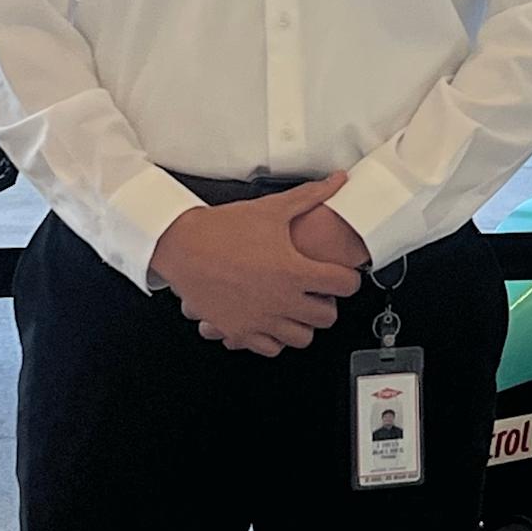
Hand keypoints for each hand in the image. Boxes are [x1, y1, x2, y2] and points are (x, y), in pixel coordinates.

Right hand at [151, 175, 361, 355]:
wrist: (182, 246)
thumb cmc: (222, 230)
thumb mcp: (272, 209)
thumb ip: (310, 196)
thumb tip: (336, 182)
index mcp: (294, 271)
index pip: (344, 285)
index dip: (349, 277)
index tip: (343, 274)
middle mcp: (281, 301)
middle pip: (327, 316)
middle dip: (328, 302)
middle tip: (319, 290)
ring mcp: (261, 320)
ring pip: (302, 338)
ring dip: (304, 323)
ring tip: (297, 306)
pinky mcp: (240, 331)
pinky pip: (270, 348)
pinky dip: (275, 338)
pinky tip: (271, 320)